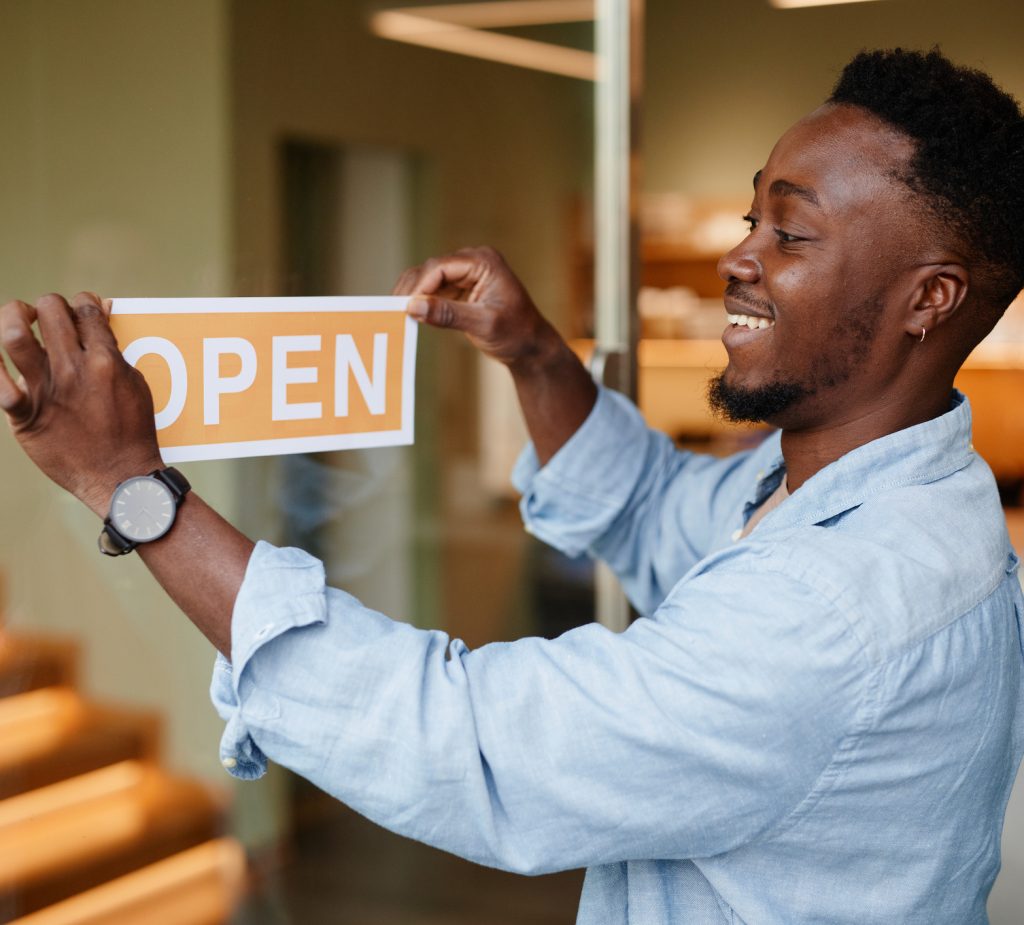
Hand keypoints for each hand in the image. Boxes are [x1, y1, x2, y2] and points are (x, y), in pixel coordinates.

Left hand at [0, 293, 163, 516]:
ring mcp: (48, 391)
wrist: (120, 477)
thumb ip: (114, 349)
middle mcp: (74, 370)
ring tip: (18, 324)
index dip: (82, 302)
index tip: (80, 311)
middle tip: (46, 318)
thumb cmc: (131, 431)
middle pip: (49, 309)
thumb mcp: (135, 384)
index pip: (86, 307)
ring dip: (12, 319)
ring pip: (14, 335)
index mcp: (106, 361)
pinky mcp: (27, 415)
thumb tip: (102, 312)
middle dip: (47, 306)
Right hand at [394, 246, 562, 371]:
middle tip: (394, 312)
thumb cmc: (516, 333)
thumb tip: (414, 307)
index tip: (405, 308)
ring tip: (399, 316)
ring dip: (414, 296)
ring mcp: (466, 273)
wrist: (530, 346)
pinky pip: (433, 290)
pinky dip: (422, 302)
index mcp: (484, 262)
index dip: (420, 286)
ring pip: (428, 278)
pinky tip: (412, 317)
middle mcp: (474, 262)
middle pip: (430, 269)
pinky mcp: (461, 288)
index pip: (441, 267)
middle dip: (412, 290)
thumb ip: (449, 314)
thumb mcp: (483, 324)